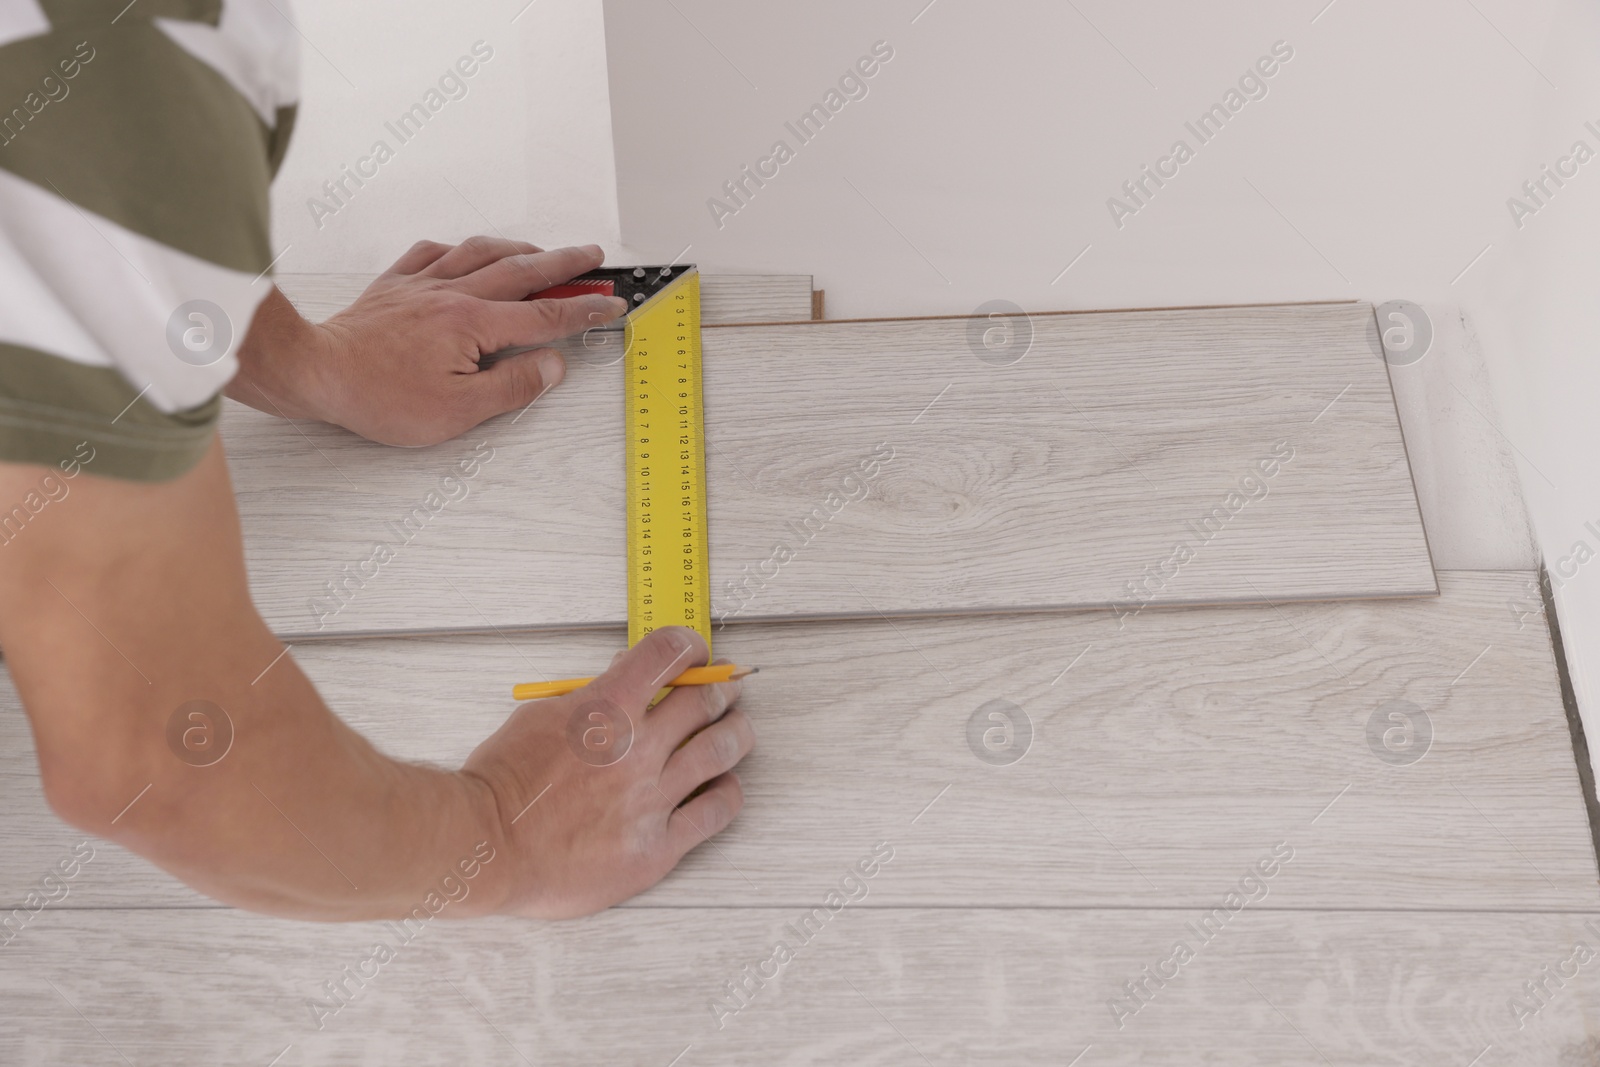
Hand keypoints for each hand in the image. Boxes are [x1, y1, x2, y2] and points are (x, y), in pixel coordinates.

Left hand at [231, 238, 628, 445]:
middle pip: (522, 270)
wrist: (315, 371)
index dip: (584, 310)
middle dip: (564, 263)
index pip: (545, 314)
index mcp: (473, 324)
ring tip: (542, 250)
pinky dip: (457, 248)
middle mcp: (452, 294)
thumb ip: (512, 386)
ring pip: (481, 252)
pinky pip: (432, 252)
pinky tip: (465, 251)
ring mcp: (421, 284)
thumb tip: (551, 366)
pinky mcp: (394, 286)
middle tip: (592, 258)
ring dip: (519, 248)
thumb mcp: (457, 411)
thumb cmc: (377, 395)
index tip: (611, 304)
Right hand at [462, 627, 755, 918]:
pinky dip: (727, 791)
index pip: (669, 653)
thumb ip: (591, 698)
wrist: (486, 848)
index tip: (695, 651)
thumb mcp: (540, 715)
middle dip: (720, 690)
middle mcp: (637, 749)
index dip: (690, 646)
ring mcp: (651, 799)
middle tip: (723, 691)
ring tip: (736, 730)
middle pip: (706, 701)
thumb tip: (626, 682)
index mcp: (607, 708)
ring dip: (736, 732)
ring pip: (722, 750)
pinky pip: (715, 812)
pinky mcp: (657, 847)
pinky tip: (724, 786)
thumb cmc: (503, 784)